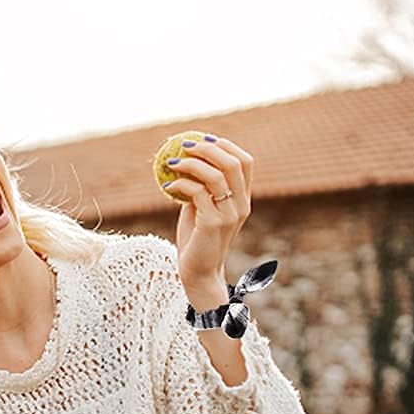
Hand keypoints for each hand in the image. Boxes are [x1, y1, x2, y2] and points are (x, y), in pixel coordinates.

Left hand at [163, 135, 252, 309]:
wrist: (198, 273)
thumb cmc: (196, 241)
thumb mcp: (201, 210)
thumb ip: (201, 189)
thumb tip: (185, 163)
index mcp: (243, 200)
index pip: (246, 162)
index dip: (226, 146)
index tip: (203, 140)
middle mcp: (241, 205)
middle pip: (233, 163)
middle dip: (208, 148)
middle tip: (185, 145)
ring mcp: (229, 215)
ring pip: (215, 175)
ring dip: (191, 164)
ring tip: (171, 164)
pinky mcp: (213, 223)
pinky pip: (197, 193)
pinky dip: (181, 184)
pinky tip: (168, 186)